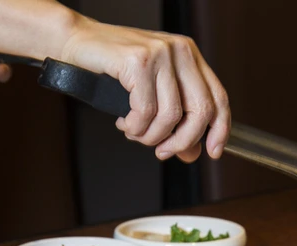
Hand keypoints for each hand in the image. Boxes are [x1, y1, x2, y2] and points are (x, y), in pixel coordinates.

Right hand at [59, 18, 230, 162]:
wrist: (76, 42)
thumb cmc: (112, 67)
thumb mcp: (151, 94)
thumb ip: (175, 121)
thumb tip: (192, 152)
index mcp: (189, 56)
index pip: (218, 97)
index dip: (220, 129)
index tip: (212, 151)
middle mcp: (179, 51)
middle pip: (200, 110)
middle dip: (182, 141)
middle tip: (163, 152)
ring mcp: (160, 54)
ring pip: (170, 116)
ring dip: (150, 136)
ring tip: (134, 132)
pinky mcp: (138, 61)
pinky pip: (145, 112)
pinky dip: (134, 127)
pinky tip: (124, 122)